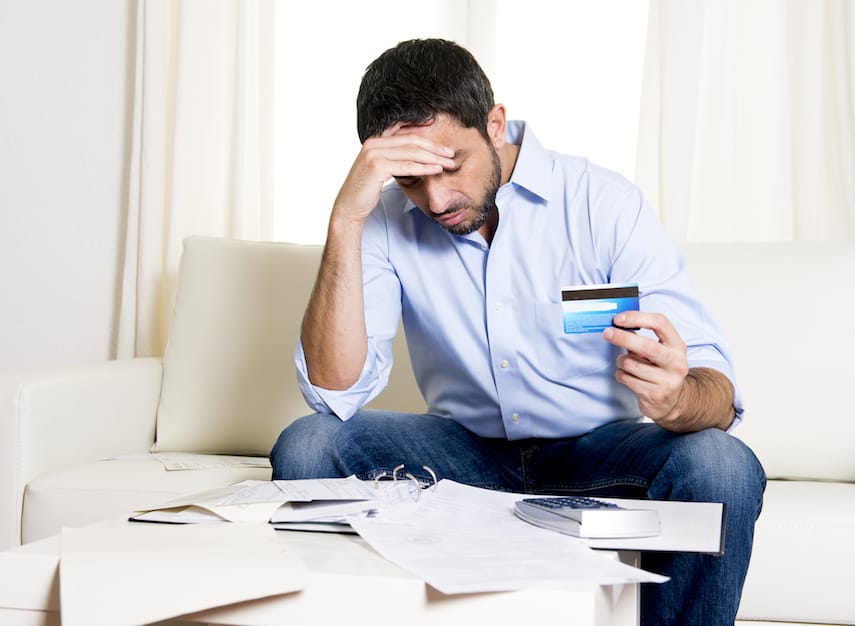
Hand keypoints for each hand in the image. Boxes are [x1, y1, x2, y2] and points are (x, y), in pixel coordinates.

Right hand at [331, 124, 455, 226]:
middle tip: (450, 153)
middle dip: (434, 147)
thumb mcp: (379, 168)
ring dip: (433, 158)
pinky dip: (425, 167)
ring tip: (448, 163)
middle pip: (411, 141)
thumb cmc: (366, 190)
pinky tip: (437, 169)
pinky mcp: (377, 167)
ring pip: (412, 152)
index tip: (441, 142)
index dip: (425, 134)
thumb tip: (414, 154)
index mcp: (374, 140)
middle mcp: (373, 143)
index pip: (405, 132)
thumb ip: (392, 157)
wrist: (349, 206)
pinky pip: (407, 166)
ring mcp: (374, 154)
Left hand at [603, 311, 688, 427]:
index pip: (660, 323)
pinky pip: (627, 379)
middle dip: (623, 338)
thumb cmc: (660, 370)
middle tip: (607, 333)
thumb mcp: (659, 351)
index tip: (618, 319)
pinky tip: (626, 375)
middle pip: (647, 346)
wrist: (672, 401)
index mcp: (677, 346)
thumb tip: (619, 325)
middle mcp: (676, 363)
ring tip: (624, 363)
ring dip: (621, 361)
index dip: (637, 318)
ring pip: (632, 364)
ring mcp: (667, 380)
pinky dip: (621, 375)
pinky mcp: (655, 395)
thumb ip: (642, 338)